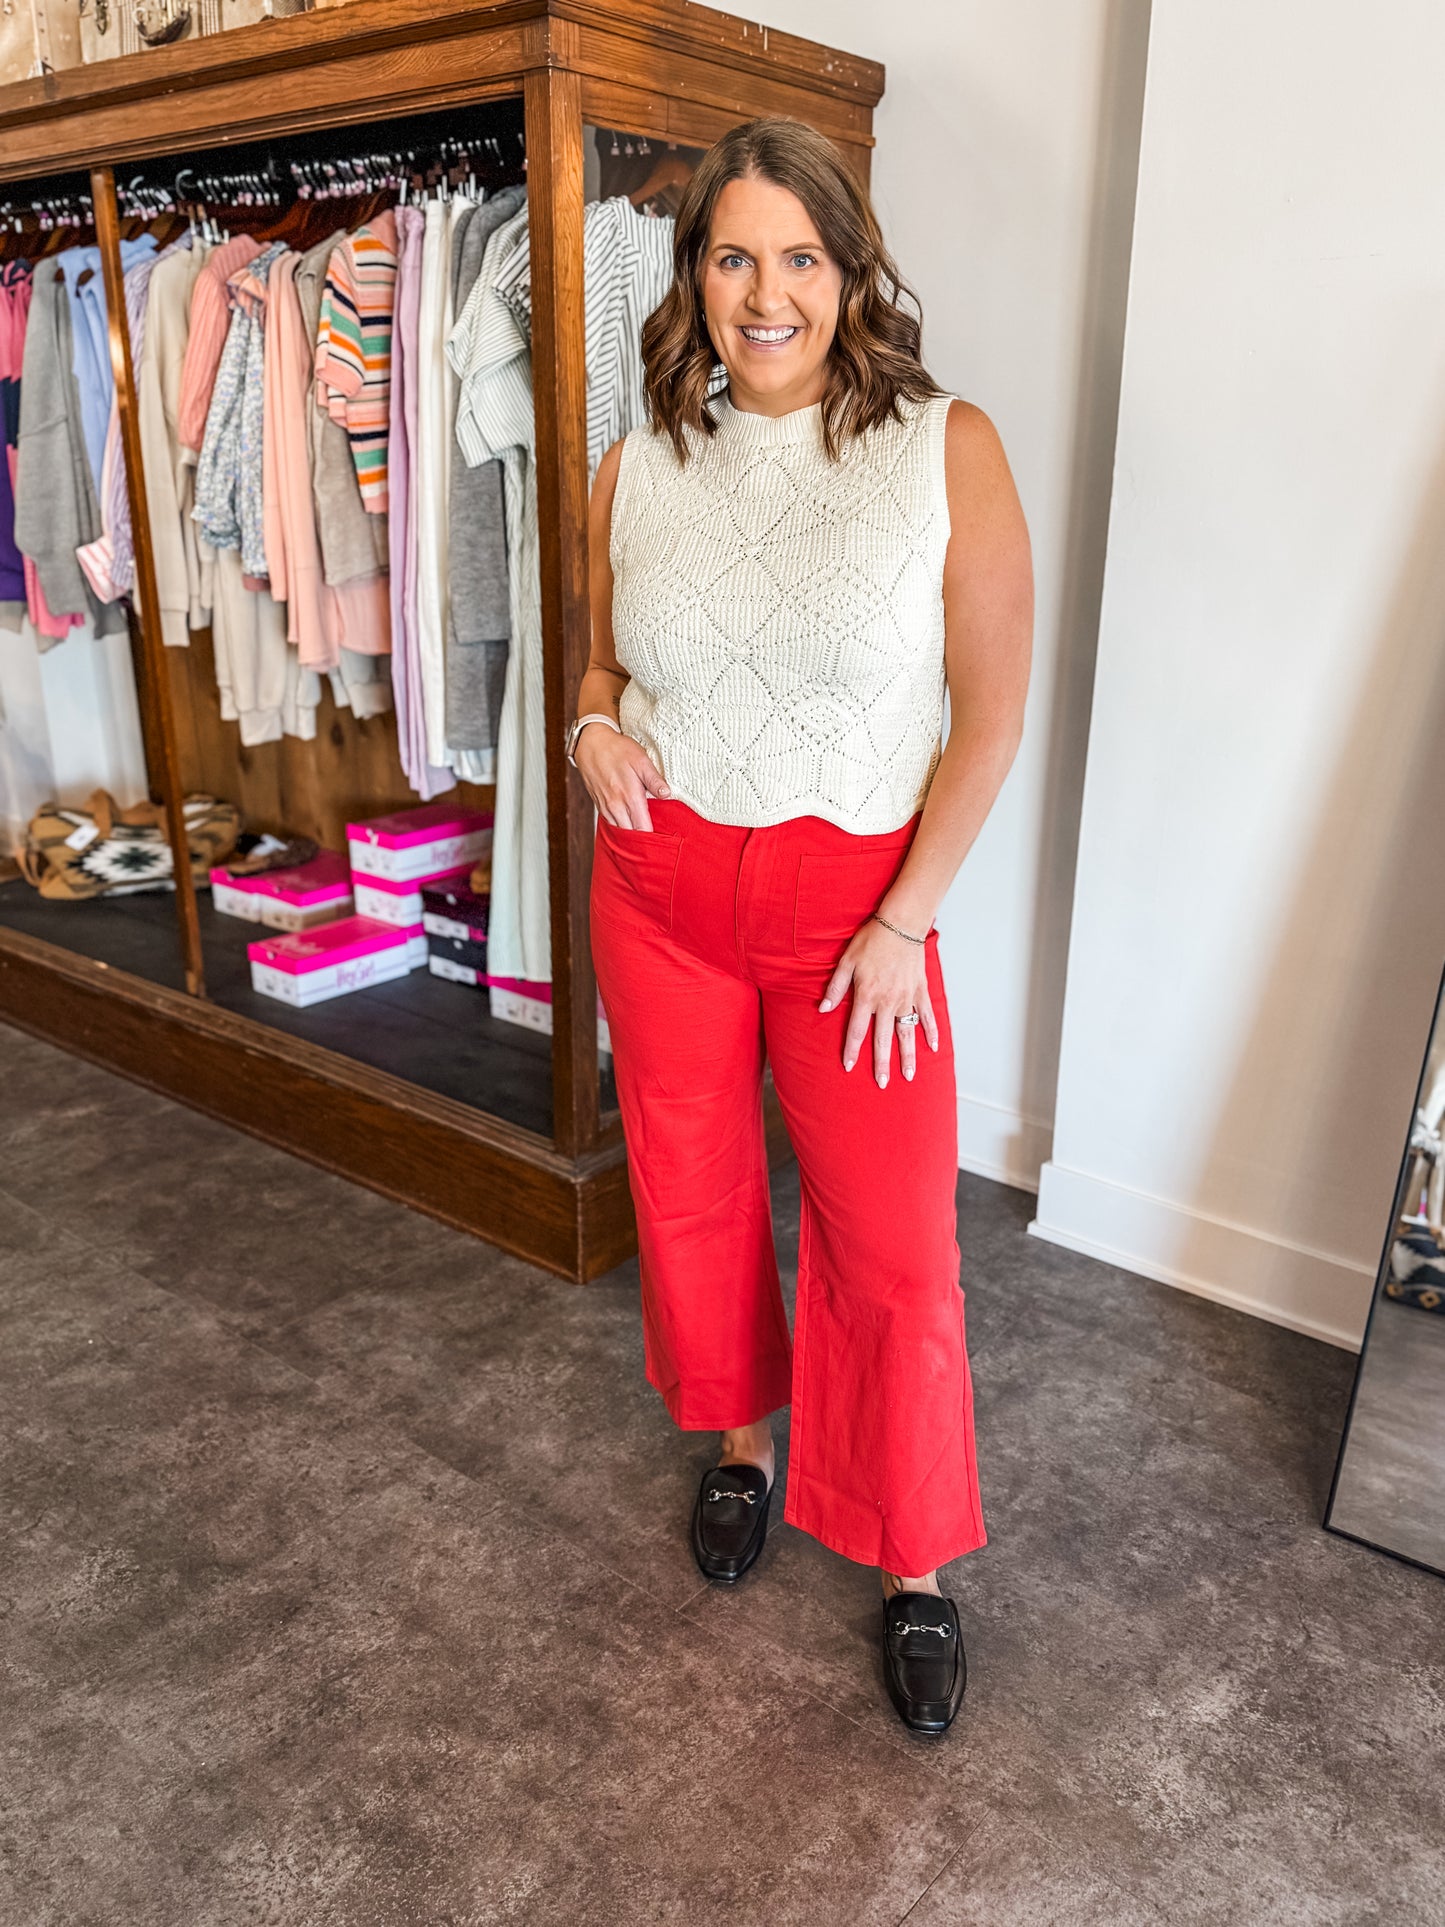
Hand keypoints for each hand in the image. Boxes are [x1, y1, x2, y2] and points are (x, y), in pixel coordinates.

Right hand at [576, 723, 670, 829]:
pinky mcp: (599, 805)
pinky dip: (621, 825)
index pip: (643, 829)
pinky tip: (629, 820)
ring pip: (621, 830)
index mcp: (630, 796)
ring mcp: (605, 807)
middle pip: (632, 834)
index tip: (663, 834)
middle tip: (656, 834)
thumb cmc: (618, 750)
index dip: (653, 835)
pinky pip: (612, 823)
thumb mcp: (641, 760)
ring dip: (631, 831)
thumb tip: (667, 794)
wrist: (591, 744)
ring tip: (643, 826)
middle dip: (643, 836)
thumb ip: (654, 780)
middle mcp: (616, 806)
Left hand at [818, 917, 938, 1087]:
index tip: (849, 1067)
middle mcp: (887, 1002)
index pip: (857, 1031)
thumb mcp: (846, 961)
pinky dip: (931, 1031)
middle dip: (881, 1063)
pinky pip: (927, 1016)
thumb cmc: (871, 940)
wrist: (900, 924)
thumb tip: (823, 1009)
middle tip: (881, 1084)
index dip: (852, 1051)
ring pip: (907, 1033)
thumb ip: (835, 988)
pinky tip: (933, 1048)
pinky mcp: (920, 991)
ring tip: (909, 1075)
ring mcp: (906, 998)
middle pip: (883, 1039)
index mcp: (866, 995)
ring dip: (908, 1056)